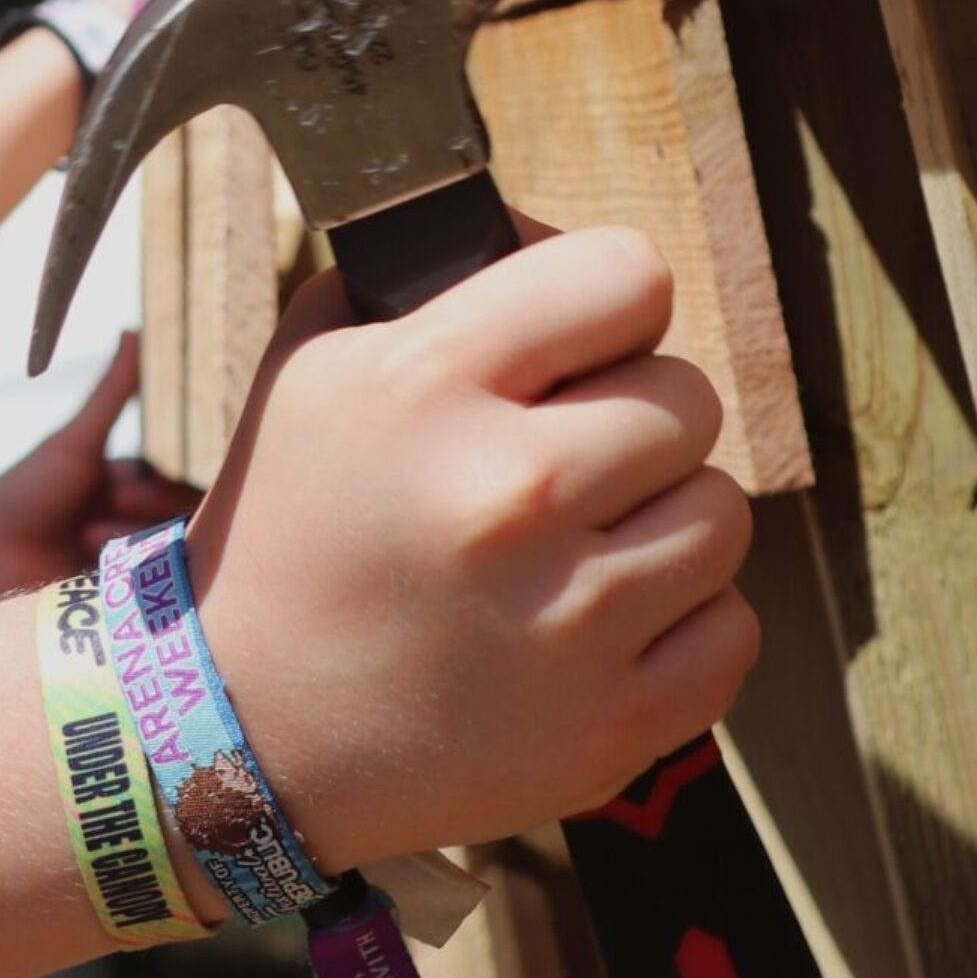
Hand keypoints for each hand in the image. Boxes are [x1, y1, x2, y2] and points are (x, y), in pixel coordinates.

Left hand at [0, 336, 190, 608]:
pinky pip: (153, 586)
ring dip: (128, 538)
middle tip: (111, 501)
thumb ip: (113, 393)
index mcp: (126, 482)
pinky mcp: (121, 600)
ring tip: (86, 536)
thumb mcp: (75, 442)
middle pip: (179, 512)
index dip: (164, 475)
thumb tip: (134, 329)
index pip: (176, 476)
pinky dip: (128, 571)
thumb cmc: (22, 494)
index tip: (143, 474)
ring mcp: (128, 562)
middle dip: (147, 506)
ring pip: (168, 548)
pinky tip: (91, 562)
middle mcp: (133, 521)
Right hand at [187, 231, 754, 870]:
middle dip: (634, 421)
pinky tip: (602, 627)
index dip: (609, 305)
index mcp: (434, 382)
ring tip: (581, 549)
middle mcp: (512, 493)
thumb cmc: (294, 529)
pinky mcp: (608, 727)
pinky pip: (732, 631)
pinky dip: (682, 627)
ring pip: (722, 513)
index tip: (580, 346)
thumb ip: (439, 279)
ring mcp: (569, 620)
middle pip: (690, 398)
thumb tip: (552, 244)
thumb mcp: (318, 364)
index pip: (629, 274)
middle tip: (567, 464)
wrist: (244, 733)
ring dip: (663, 523)